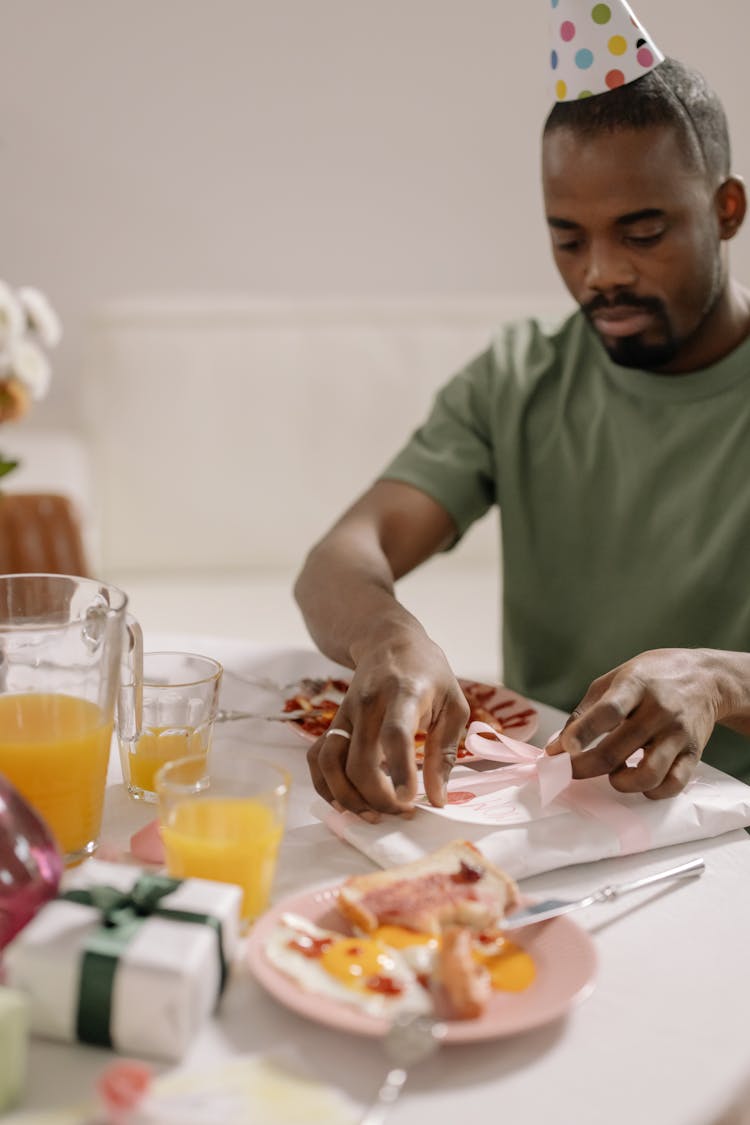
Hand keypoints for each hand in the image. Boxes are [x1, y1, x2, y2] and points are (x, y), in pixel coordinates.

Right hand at [306, 629, 469, 818]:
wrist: (389, 641)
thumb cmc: (429, 673)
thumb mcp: (454, 705)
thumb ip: (446, 753)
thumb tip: (438, 799)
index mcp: (404, 694)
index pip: (396, 734)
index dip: (401, 770)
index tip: (410, 801)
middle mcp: (368, 704)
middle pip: (359, 760)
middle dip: (377, 797)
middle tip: (401, 811)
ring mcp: (345, 713)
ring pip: (330, 763)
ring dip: (347, 797)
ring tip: (372, 814)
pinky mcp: (333, 722)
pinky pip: (317, 758)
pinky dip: (325, 785)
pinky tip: (346, 801)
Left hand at [545, 648, 721, 798]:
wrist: (707, 678)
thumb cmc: (652, 678)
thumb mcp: (615, 679)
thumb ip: (586, 711)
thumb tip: (558, 746)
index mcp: (635, 685)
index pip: (607, 712)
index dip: (581, 734)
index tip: (560, 751)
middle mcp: (659, 710)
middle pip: (617, 750)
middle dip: (585, 767)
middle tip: (569, 771)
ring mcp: (678, 734)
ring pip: (648, 775)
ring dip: (621, 783)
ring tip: (614, 774)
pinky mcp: (694, 754)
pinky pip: (672, 785)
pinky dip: (651, 791)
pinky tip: (639, 781)